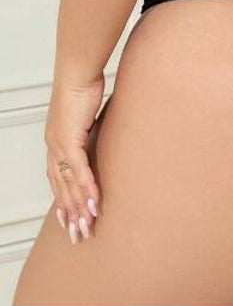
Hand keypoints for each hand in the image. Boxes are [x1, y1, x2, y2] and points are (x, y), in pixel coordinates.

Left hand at [44, 73, 103, 242]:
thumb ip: (94, 125)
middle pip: (60, 187)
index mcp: (55, 140)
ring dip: (78, 207)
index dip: (63, 199)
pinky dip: (86, 189)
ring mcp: (59, 145)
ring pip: (68, 184)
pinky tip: (94, 202)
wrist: (77, 70)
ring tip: (88, 226)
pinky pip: (79, 171)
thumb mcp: (88, 111)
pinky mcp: (69, 140)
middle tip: (78, 234)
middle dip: (70, 213)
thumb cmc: (83, 84)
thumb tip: (106, 129)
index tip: (69, 218)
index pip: (57, 178)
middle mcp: (53, 146)